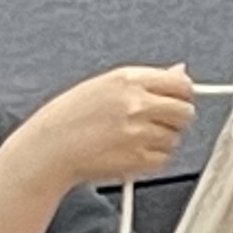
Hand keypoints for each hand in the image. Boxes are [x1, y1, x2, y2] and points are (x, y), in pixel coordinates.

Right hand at [7, 66, 195, 193]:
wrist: (48, 149)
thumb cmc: (70, 118)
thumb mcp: (105, 85)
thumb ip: (146, 80)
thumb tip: (180, 72)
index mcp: (128, 80)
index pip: (180, 84)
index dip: (182, 95)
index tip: (177, 101)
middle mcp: (136, 103)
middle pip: (185, 112)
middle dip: (174, 119)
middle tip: (154, 124)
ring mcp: (139, 132)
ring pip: (174, 138)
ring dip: (160, 141)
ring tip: (130, 139)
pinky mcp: (138, 159)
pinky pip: (162, 159)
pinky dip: (150, 160)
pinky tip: (127, 153)